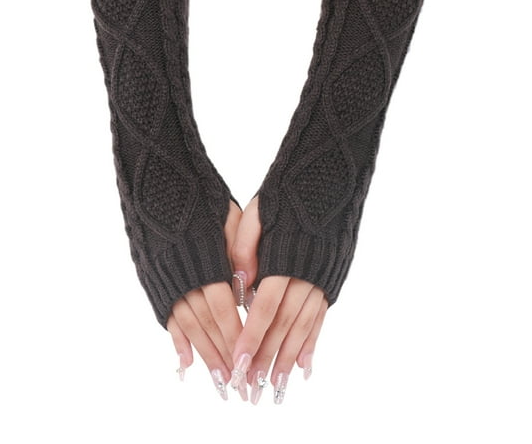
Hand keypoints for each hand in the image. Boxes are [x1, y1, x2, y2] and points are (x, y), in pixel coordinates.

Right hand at [166, 200, 243, 399]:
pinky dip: (177, 342)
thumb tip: (249, 286)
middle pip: (208, 324)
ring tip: (218, 381)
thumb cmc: (201, 199)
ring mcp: (169, 283)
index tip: (248, 359)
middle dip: (224, 355)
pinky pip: (169, 318)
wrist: (159, 186)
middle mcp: (186, 278)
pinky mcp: (157, 285)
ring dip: (205, 356)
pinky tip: (186, 363)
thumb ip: (239, 251)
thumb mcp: (228, 218)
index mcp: (207, 262)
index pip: (224, 309)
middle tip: (238, 385)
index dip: (236, 335)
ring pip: (189, 327)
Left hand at [229, 197, 327, 404]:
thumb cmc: (286, 197)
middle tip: (254, 387)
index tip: (240, 363)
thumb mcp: (258, 214)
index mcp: (283, 260)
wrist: (326, 181)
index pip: (265, 307)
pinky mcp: (329, 281)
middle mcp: (305, 276)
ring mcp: (320, 280)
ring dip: (290, 358)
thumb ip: (245, 248)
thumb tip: (239, 285)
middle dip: (268, 357)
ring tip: (278, 385)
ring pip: (304, 327)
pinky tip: (306, 365)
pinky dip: (313, 342)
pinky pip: (321, 317)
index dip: (252, 336)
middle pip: (284, 324)